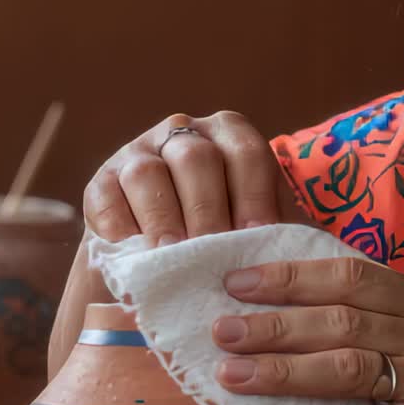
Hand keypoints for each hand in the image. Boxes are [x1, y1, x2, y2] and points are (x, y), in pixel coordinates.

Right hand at [83, 111, 306, 243]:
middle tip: (214, 255)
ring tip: (174, 257)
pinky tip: (136, 256)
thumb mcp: (256, 232)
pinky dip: (121, 227)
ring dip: (163, 218)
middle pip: (196, 159)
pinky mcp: (101, 182)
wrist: (162, 270)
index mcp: (229, 136)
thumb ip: (277, 235)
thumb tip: (302, 257)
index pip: (246, 152)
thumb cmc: (224, 247)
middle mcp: (183, 134)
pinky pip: (107, 197)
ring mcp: (137, 154)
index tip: (256, 237)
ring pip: (148, 172)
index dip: (253, 194)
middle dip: (207, 210)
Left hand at [213, 254, 403, 404]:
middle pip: (340, 317)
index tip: (237, 281)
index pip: (350, 276)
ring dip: (282, 371)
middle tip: (220, 328)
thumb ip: (390, 323)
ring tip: (231, 376)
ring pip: (348, 365)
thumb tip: (306, 308)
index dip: (291, 276)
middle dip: (273, 322)